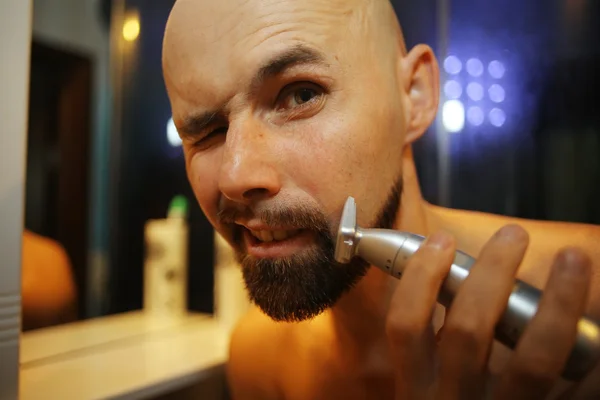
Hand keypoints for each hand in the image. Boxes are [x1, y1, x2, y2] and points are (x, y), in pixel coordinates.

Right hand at [385, 224, 598, 398]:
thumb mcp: (425, 390)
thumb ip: (430, 350)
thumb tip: (449, 283)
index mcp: (417, 387)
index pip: (405, 325)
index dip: (420, 278)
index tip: (442, 241)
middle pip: (468, 329)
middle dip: (492, 273)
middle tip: (513, 235)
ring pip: (532, 358)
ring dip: (557, 303)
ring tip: (572, 259)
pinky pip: (577, 393)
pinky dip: (597, 359)